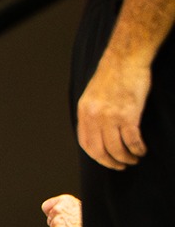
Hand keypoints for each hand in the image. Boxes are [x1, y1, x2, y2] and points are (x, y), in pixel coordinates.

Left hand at [41, 194, 83, 226]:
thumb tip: (57, 210)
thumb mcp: (79, 206)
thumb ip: (66, 207)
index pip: (46, 206)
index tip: (53, 215)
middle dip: (57, 223)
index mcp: (64, 201)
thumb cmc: (91, 220)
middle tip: (71, 226)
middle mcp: (58, 209)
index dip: (50, 212)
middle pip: (50, 219)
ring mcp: (57, 222)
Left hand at [77, 51, 150, 169]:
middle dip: (111, 162)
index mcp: (84, 111)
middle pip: (99, 150)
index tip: (107, 161)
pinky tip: (142, 150)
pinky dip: (137, 149)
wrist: (125, 60)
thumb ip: (93, 113)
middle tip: (122, 166)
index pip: (85, 143)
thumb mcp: (93, 95)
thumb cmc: (113, 76)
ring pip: (116, 149)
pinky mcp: (128, 114)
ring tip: (134, 158)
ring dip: (127, 158)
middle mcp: (94, 115)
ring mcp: (110, 116)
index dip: (97, 157)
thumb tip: (96, 132)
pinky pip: (131, 140)